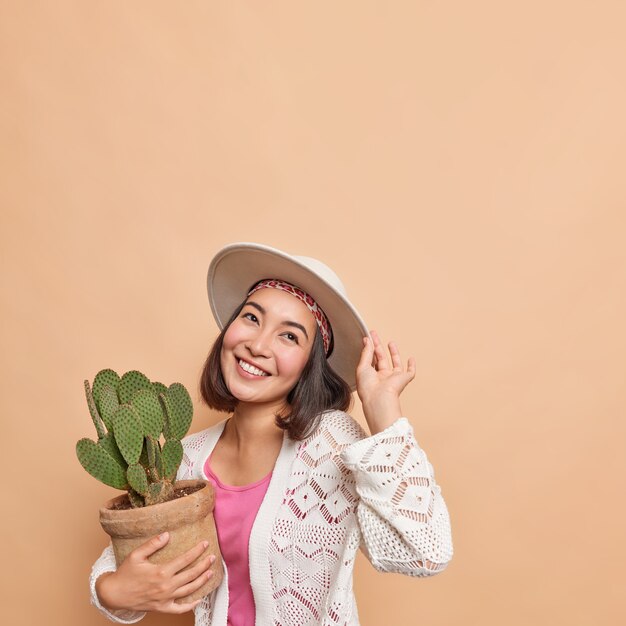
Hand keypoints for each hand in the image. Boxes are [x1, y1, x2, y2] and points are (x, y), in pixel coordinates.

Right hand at [96, 532, 215, 613]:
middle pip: (191, 574)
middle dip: (204, 565)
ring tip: (210, 572)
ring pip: (189, 590)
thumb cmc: (125, 573)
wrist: (114, 595)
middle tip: (213, 557)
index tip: (205, 543)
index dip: (197, 551)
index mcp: (161, 572)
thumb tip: (167, 534)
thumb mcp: (136, 555)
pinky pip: (179, 609)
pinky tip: (199, 598)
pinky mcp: (162, 608)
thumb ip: (152, 544)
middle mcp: (166, 586)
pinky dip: (191, 605)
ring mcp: (165, 599)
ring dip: (202, 581)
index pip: (185, 559)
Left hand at [356, 329, 415, 433]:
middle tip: (374, 334)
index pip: (370, 359)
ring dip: (393, 353)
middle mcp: (382, 377)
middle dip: (377, 346)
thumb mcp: (362, 367)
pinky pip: (410, 372)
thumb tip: (367, 341)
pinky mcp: (404, 379)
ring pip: (395, 363)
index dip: (369, 348)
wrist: (379, 398)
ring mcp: (393, 378)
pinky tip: (411, 358)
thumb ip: (366, 353)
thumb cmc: (368, 387)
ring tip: (390, 342)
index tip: (366, 338)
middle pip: (381, 359)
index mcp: (371, 376)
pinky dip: (412, 366)